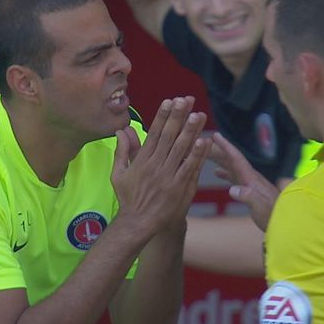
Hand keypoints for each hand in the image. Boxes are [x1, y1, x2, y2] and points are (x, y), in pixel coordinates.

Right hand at [111, 97, 210, 233]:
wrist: (138, 222)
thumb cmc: (128, 197)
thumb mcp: (119, 173)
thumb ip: (122, 150)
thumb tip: (122, 129)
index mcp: (142, 160)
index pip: (154, 133)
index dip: (163, 116)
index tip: (170, 101)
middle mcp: (156, 165)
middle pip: (169, 136)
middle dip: (178, 117)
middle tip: (187, 100)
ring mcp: (168, 176)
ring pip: (181, 149)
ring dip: (191, 131)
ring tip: (199, 115)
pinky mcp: (179, 188)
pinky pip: (190, 168)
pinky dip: (197, 154)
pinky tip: (205, 141)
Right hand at [209, 132, 278, 230]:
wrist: (284, 222)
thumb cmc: (272, 215)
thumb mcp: (259, 207)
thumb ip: (248, 197)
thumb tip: (232, 189)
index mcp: (251, 178)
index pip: (236, 158)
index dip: (226, 146)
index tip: (216, 135)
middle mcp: (250, 177)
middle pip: (231, 160)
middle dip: (218, 150)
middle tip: (203, 142)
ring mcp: (250, 183)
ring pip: (231, 167)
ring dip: (219, 160)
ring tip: (206, 154)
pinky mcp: (249, 190)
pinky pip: (234, 177)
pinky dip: (224, 172)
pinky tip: (217, 172)